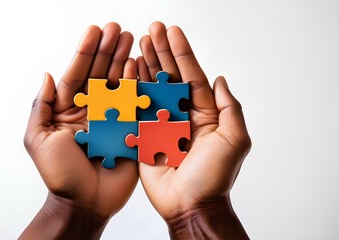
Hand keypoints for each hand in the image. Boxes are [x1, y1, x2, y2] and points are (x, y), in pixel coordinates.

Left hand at [20, 23, 138, 238]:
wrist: (84, 203)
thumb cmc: (59, 174)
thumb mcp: (39, 140)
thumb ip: (41, 107)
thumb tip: (46, 75)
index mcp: (68, 110)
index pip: (77, 74)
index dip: (85, 52)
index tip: (94, 31)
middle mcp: (91, 110)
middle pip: (100, 74)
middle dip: (108, 50)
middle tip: (117, 29)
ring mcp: (112, 119)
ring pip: (118, 84)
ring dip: (124, 61)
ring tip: (131, 39)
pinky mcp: (129, 130)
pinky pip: (134, 104)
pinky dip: (137, 84)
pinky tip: (139, 66)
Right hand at [137, 22, 250, 238]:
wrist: (190, 204)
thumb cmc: (214, 177)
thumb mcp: (234, 140)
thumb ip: (229, 108)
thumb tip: (220, 79)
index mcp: (204, 113)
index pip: (192, 76)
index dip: (182, 53)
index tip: (172, 32)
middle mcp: (182, 114)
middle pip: (170, 77)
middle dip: (162, 52)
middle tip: (152, 30)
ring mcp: (162, 123)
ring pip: (152, 88)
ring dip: (146, 65)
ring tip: (139, 42)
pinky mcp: (145, 135)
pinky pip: (137, 108)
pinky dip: (132, 89)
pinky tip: (128, 70)